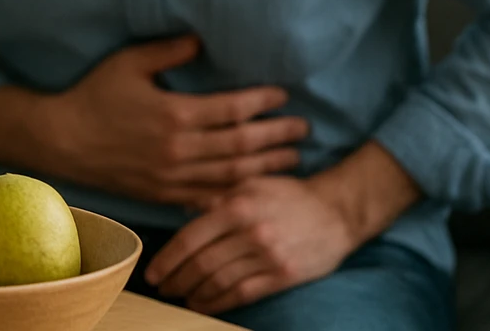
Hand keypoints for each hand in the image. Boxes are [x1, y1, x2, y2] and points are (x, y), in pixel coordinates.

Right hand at [30, 35, 308, 204]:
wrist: (62, 140)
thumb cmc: (94, 95)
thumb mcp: (128, 63)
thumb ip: (167, 51)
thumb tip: (202, 39)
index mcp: (174, 113)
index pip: (232, 108)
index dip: (262, 101)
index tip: (282, 95)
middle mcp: (179, 148)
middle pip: (241, 144)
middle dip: (276, 136)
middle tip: (302, 129)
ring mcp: (172, 176)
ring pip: (231, 174)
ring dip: (266, 167)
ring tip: (292, 160)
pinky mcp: (163, 194)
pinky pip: (207, 198)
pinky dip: (234, 194)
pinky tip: (253, 190)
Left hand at [144, 176, 354, 313]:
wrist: (336, 211)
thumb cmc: (288, 195)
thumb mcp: (249, 184)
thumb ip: (216, 199)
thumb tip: (184, 212)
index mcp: (236, 206)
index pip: (190, 237)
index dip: (167, 258)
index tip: (153, 271)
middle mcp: (250, 232)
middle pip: (201, 263)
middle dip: (176, 279)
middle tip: (162, 287)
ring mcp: (267, 257)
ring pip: (219, 282)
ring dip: (194, 293)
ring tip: (180, 296)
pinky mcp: (283, 276)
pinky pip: (243, 293)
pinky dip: (218, 302)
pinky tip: (203, 304)